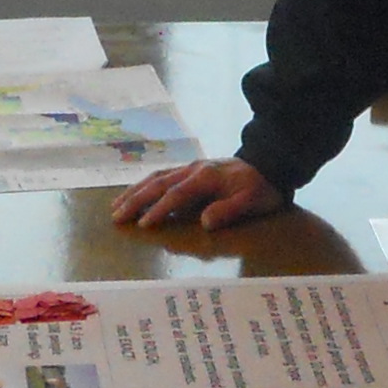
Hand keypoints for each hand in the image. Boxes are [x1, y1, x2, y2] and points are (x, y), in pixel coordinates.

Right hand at [110, 156, 290, 232]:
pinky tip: (136, 193)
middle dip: (136, 200)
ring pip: (157, 177)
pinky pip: (162, 175)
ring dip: (135, 191)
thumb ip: (228, 210)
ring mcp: (191, 167)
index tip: (143, 224)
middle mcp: (194, 169)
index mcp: (206, 177)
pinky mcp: (192, 169)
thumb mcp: (252, 201)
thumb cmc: (262, 187)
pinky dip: (146, 185)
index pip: (177, 194)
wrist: (270, 162)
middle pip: (158, 183)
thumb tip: (204, 221)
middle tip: (117, 216)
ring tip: (117, 206)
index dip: (159, 209)